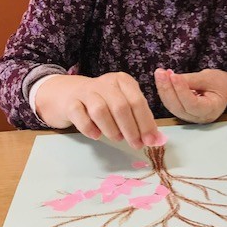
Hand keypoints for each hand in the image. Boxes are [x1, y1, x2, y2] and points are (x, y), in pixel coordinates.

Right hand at [35, 72, 161, 149]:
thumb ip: (140, 119)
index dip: (146, 123)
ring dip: (111, 129)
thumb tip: (158, 139)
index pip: (137, 101)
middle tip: (136, 144)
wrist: (68, 94)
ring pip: (100, 110)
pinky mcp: (70, 102)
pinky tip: (96, 135)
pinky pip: (80, 116)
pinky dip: (89, 128)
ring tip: (117, 138)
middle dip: (131, 129)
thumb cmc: (103, 101)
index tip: (150, 141)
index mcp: (122, 81)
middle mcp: (105, 83)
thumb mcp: (123, 103)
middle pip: (121, 106)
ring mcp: (86, 91)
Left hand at [155, 68, 226, 123]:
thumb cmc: (220, 84)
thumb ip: (191, 80)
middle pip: (179, 107)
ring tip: (160, 73)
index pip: (192, 104)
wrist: (224, 90)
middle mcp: (199, 118)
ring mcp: (190, 117)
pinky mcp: (183, 113)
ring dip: (164, 89)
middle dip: (168, 89)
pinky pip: (171, 104)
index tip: (174, 76)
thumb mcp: (209, 78)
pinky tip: (162, 79)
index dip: (181, 90)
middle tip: (161, 73)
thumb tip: (173, 78)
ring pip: (172, 106)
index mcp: (211, 110)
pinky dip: (165, 92)